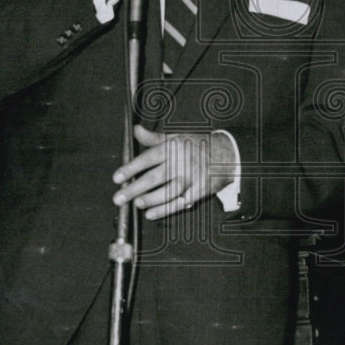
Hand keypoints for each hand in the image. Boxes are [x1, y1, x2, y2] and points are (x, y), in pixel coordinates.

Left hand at [112, 124, 235, 220]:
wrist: (227, 154)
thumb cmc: (196, 145)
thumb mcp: (176, 137)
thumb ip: (154, 138)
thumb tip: (136, 130)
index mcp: (173, 147)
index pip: (148, 158)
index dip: (131, 168)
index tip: (117, 178)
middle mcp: (181, 162)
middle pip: (155, 177)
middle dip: (135, 188)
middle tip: (119, 198)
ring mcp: (191, 178)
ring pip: (168, 192)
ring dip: (151, 200)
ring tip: (136, 204)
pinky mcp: (200, 190)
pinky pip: (180, 202)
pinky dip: (165, 210)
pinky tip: (151, 214)